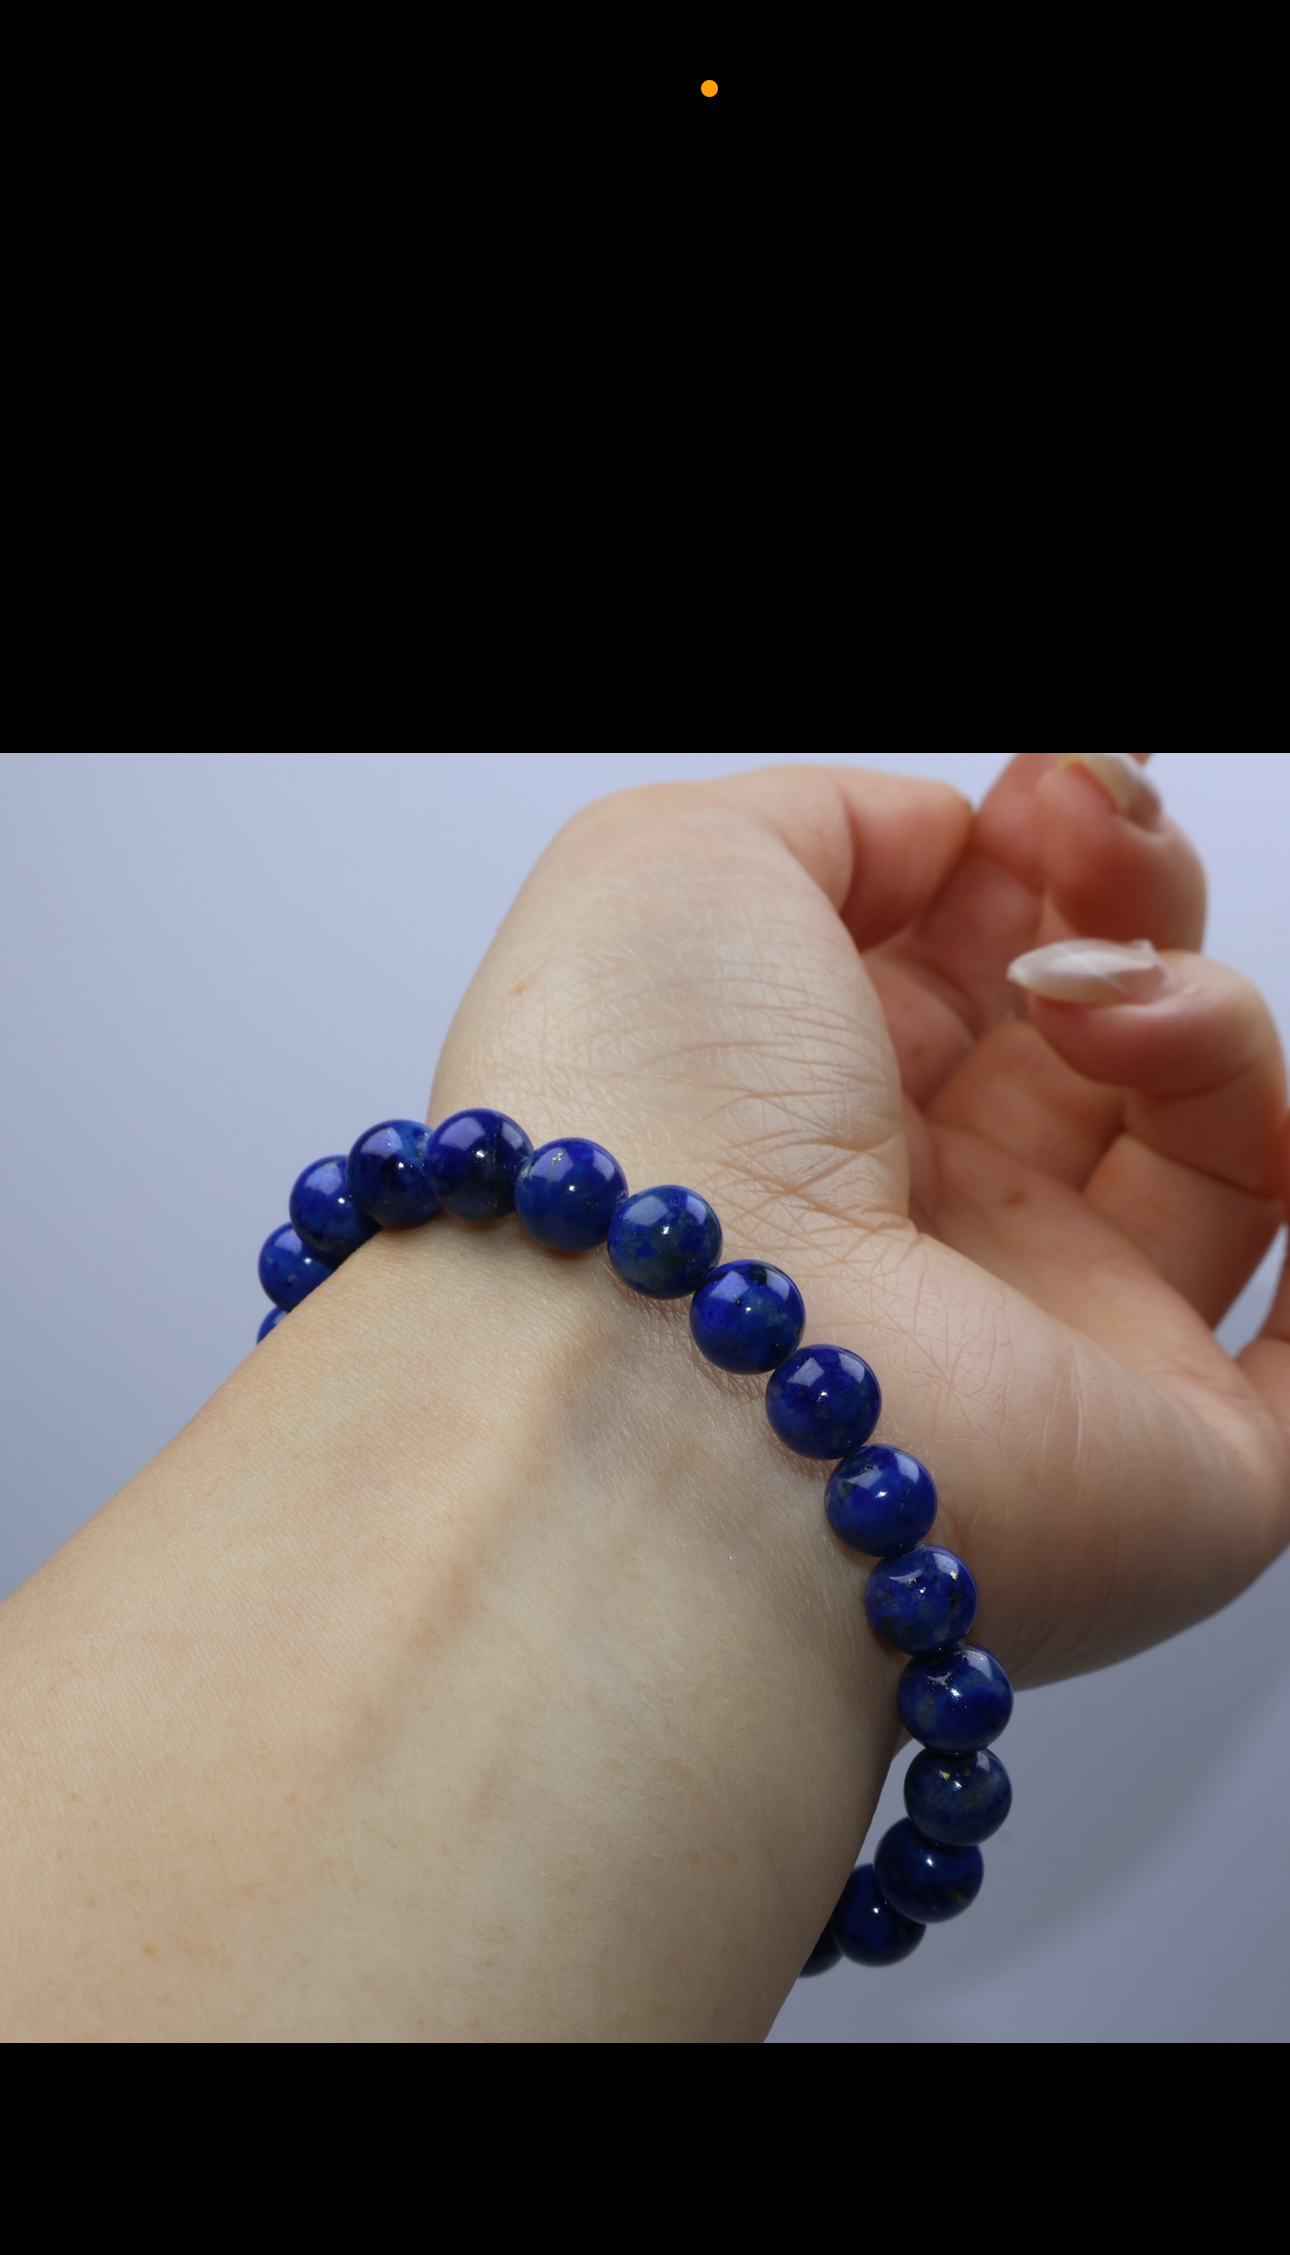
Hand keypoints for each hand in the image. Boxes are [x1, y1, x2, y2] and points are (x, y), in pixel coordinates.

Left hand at [435, 753, 1289, 1684]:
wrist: (658, 1368)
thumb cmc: (636, 1126)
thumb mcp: (673, 866)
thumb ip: (833, 823)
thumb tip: (953, 834)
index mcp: (798, 1108)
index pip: (974, 964)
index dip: (1041, 854)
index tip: (1057, 782)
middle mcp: (922, 1233)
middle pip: (1105, 1040)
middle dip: (1128, 904)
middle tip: (1094, 840)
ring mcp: (1049, 1347)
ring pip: (1218, 1152)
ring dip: (1202, 1016)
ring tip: (1094, 1003)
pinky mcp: (1169, 1470)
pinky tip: (1279, 1126)